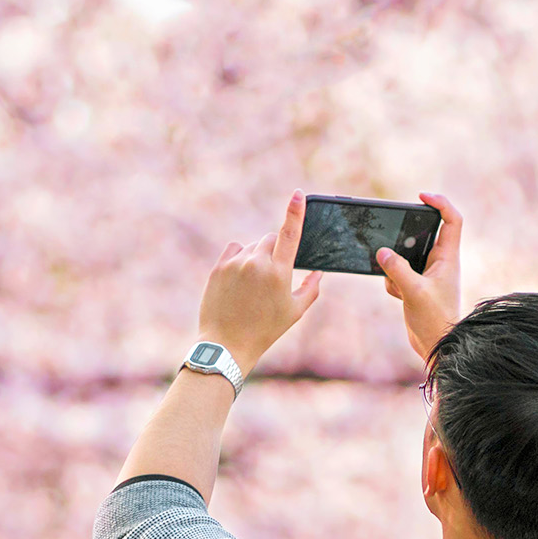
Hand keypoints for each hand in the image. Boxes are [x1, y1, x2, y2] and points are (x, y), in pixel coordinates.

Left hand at [197, 191, 322, 372]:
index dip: (295, 211)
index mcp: (278, 272)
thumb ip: (311, 289)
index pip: (290, 233)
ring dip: (257, 256)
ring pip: (252, 246)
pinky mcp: (218, 267)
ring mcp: (235, 263)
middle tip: (274, 273)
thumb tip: (319, 272)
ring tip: (254, 285)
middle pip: (270, 239)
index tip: (298, 194)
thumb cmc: (265, 330)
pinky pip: (234, 250)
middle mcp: (256, 262)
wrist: (227, 344)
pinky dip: (240, 257)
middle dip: (276, 249)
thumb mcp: (294, 312)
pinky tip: (240, 276)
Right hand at [376, 191, 462, 361]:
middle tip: (393, 241)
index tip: (421, 197)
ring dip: (395, 266)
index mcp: (447, 258)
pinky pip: (399, 273)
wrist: (437, 346)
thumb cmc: (435, 320)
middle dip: (405, 239)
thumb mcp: (414, 292)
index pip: (452, 220)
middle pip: (424, 235)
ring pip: (406, 255)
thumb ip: (397, 269)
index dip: (440, 203)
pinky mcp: (417, 286)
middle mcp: (439, 263)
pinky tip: (398, 296)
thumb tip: (382, 252)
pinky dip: (393, 282)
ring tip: (398, 283)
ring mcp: (427, 274)